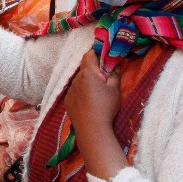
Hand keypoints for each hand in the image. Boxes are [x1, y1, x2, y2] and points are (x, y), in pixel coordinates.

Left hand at [64, 51, 128, 179]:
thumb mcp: (115, 88)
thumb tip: (113, 62)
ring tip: (98, 91)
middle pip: (84, 67)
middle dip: (94, 68)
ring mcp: (70, 90)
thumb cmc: (106, 107)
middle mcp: (76, 79)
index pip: (89, 54)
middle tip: (105, 74)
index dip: (96, 52)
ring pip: (79, 80)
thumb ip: (114, 72)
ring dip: (87, 80)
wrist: (92, 130)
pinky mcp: (67, 100)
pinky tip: (90, 101)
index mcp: (88, 73)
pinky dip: (82, 91)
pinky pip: (75, 90)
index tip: (104, 54)